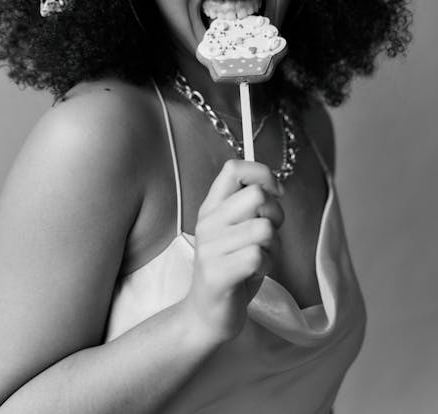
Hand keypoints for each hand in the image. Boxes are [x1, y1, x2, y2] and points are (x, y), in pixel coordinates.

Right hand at [181, 159, 283, 345]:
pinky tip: (254, 274)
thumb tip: (273, 185)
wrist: (206, 314)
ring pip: (264, 228)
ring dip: (272, 246)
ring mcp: (210, 248)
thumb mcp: (236, 229)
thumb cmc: (231, 267)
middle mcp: (208, 223)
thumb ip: (249, 206)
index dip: (262, 173)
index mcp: (211, 207)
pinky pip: (259, 256)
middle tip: (268, 235)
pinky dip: (267, 266)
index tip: (275, 193)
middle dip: (275, 214)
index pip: (233, 168)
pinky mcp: (219, 274)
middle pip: (256, 195)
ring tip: (259, 257)